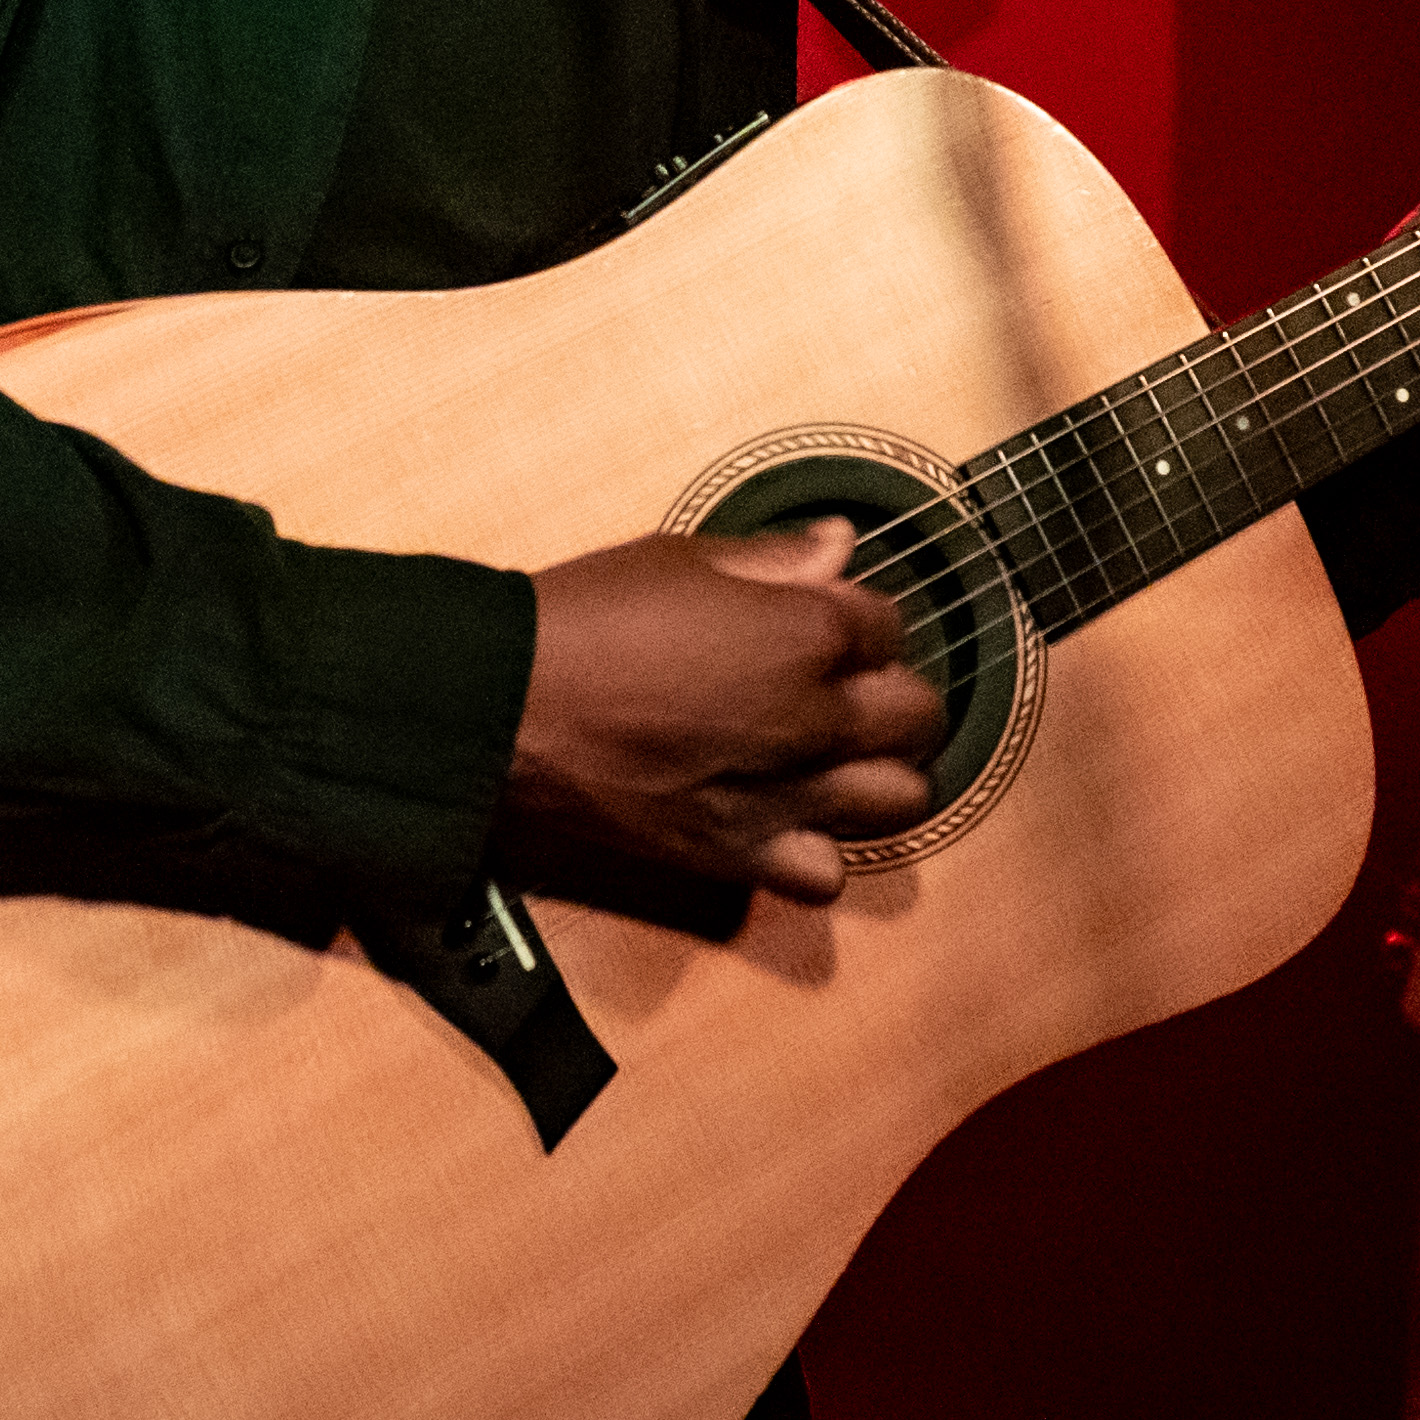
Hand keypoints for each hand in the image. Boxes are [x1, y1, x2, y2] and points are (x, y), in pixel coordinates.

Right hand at [506, 521, 946, 906]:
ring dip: (880, 770)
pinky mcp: (738, 855)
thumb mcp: (679, 558)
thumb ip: (775, 558)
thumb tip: (842, 545)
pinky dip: (820, 848)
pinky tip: (790, 814)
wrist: (503, 709)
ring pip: (900, 799)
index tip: (820, 616)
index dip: (856, 618)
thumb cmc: (583, 619)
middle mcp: (814, 722)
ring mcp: (784, 798)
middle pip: (917, 714)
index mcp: (806, 635)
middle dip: (890, 691)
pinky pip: (826, 873)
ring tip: (834, 751)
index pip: (889, 624)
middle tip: (840, 682)